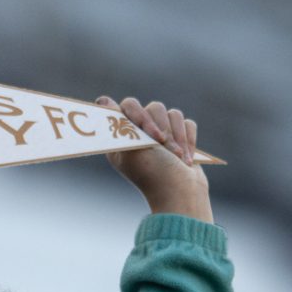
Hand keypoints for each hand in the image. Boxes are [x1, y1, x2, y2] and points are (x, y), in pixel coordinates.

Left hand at [100, 96, 212, 221]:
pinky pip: (187, 123)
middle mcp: (142, 133)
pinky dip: (188, 139)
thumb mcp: (132, 148)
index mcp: (124, 136)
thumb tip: (102, 99)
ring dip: (177, 136)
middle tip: (161, 145)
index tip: (143, 130)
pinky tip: (186, 157)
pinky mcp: (181, 137)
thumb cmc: (154, 173)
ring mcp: (163, 134)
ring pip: (173, 113)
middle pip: (154, 107)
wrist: (182, 191)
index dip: (138, 115)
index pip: (128, 107)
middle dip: (161, 128)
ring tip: (177, 156)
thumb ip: (120, 123)